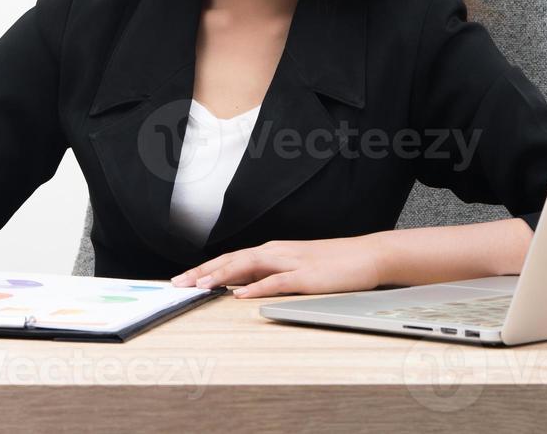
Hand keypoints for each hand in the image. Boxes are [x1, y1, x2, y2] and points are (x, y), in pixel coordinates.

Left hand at [169, 237, 383, 298]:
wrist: (368, 255)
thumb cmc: (333, 264)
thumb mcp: (295, 268)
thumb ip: (269, 276)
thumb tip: (242, 287)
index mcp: (272, 252)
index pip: (231, 259)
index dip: (205, 268)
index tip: (183, 280)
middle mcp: (277, 252)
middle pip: (232, 260)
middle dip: (204, 271)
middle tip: (179, 284)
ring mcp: (291, 263)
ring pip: (249, 266)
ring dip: (222, 275)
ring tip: (201, 286)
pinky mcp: (307, 276)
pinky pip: (277, 281)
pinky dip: (257, 287)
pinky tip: (241, 294)